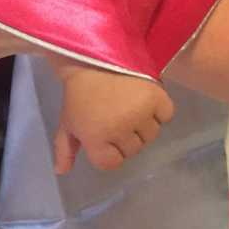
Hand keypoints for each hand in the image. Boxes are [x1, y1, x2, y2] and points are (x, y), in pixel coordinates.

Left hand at [52, 66, 174, 174]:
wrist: (93, 56)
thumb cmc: (78, 93)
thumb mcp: (67, 121)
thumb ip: (64, 149)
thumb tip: (62, 172)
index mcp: (95, 138)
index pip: (113, 162)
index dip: (108, 148)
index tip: (102, 130)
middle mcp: (119, 129)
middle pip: (133, 149)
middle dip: (125, 136)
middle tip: (115, 114)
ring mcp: (140, 113)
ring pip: (151, 135)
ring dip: (143, 124)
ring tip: (129, 104)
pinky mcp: (158, 97)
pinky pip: (166, 116)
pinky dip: (159, 110)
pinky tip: (144, 97)